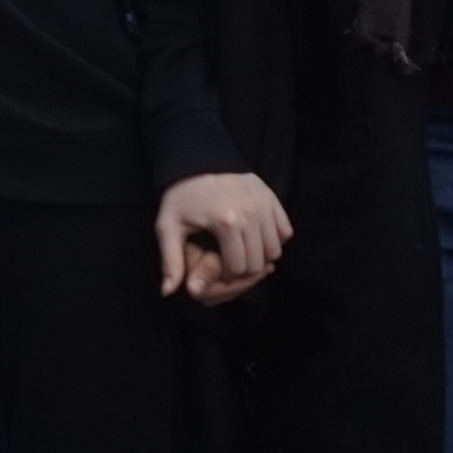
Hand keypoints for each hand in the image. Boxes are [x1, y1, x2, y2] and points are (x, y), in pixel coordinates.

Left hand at [158, 172, 289, 300]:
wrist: (199, 159)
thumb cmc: (181, 196)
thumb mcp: (168, 226)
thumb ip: (170, 261)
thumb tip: (167, 292)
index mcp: (226, 223)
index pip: (238, 269)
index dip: (226, 276)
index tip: (216, 268)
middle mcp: (251, 214)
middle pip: (259, 263)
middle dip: (244, 270)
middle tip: (230, 263)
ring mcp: (265, 205)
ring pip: (275, 250)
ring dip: (260, 257)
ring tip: (242, 251)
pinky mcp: (273, 199)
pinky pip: (284, 231)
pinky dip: (274, 240)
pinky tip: (255, 237)